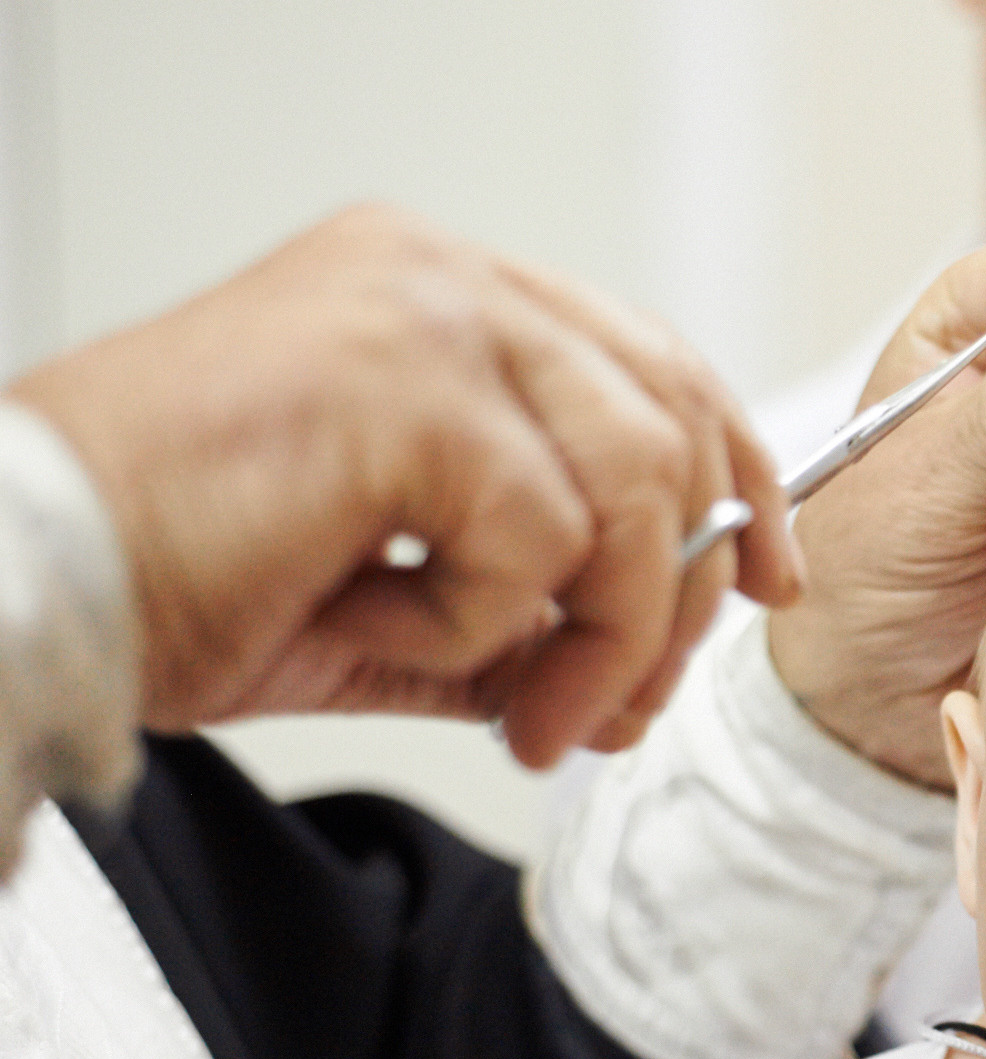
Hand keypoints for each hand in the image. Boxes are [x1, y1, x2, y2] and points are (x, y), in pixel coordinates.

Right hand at [7, 204, 800, 767]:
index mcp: (438, 294)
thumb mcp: (399, 605)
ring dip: (600, 636)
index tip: (770, 579)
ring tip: (518, 711)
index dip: (740, 480)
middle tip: (618, 705)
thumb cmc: (174, 579)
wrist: (38, 591)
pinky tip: (380, 626)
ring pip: (638, 488)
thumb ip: (528, 611)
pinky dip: (482, 626)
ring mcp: (427, 314)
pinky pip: (545, 539)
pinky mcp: (409, 382)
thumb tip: (635, 668)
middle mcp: (441, 277)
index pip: (656, 367)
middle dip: (683, 593)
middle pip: (676, 421)